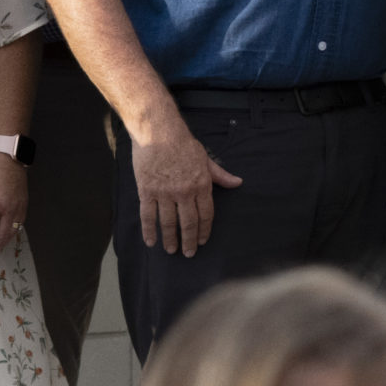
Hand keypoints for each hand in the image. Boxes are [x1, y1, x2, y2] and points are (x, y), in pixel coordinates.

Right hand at [131, 120, 240, 256]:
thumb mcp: (206, 159)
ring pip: (168, 222)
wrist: (158, 132)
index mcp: (201, 185)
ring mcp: (164, 192)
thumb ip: (220, 175)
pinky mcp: (146, 191)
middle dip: (189, 241)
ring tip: (171, 250)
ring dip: (170, 239)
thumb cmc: (183, 144)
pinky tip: (151, 241)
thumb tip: (238, 183)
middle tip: (189, 253)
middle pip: (188, 223)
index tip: (202, 241)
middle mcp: (184, 192)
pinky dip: (149, 230)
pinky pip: (147, 215)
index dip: (204, 230)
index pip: (206, 214)